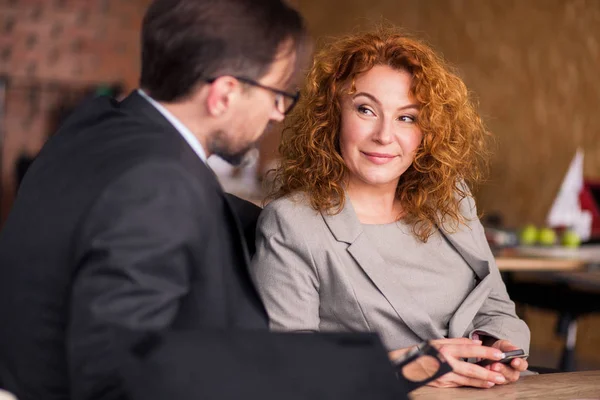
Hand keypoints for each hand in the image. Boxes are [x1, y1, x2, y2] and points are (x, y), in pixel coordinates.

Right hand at [389, 338, 506, 388]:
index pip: (469, 349)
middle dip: (488, 372)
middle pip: (471, 368)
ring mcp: (443, 374)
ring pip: (467, 379)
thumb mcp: (438, 341)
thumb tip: (476, 342)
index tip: (498, 353)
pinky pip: (460, 384)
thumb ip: (458, 342)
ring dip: (483, 381)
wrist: (406, 365)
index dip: (485, 352)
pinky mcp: (442, 383)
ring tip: (495, 380)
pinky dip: (472, 384)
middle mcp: (445, 362)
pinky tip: (482, 384)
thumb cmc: (422, 351)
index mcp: (445, 348)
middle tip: (501, 374)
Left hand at [487, 339, 527, 383]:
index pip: (522, 366)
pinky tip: (484, 370)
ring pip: (502, 380)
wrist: (489, 354)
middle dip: (503, 370)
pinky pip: (492, 382)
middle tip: (496, 365)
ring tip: (489, 367)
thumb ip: (509, 347)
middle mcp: (513, 373)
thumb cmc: (500, 350)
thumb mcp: (504, 345)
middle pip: (512, 375)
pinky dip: (488, 377)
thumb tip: (515, 349)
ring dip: (495, 374)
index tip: (514, 361)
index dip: (519, 364)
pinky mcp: (494, 381)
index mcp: (518, 363)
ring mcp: (504, 379)